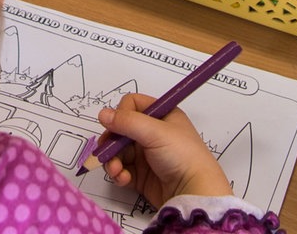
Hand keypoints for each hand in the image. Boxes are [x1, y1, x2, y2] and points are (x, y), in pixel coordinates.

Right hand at [93, 94, 230, 207]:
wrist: (194, 192)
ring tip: (116, 170)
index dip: (122, 114)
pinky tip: (123, 178)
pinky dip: (119, 174)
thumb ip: (127, 122)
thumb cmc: (182, 155)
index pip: (133, 105)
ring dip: (113, 160)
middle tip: (106, 152)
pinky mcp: (142, 176)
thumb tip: (102, 114)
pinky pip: (123, 170)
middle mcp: (153, 133)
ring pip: (119, 151)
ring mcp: (147, 155)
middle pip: (121, 130)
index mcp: (161, 116)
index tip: (118, 126)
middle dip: (112, 142)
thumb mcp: (155, 132)